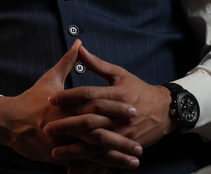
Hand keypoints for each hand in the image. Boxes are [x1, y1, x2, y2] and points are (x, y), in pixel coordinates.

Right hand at [0, 40, 141, 168]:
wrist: (9, 122)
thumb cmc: (32, 98)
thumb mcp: (50, 78)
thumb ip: (67, 61)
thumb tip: (79, 42)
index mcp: (67, 105)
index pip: (96, 107)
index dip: (115, 109)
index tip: (134, 110)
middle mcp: (65, 126)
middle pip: (97, 134)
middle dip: (120, 141)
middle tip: (140, 145)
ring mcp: (60, 144)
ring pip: (92, 154)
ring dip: (114, 160)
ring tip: (134, 162)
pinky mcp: (55, 157)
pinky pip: (80, 165)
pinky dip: (96, 169)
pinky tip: (112, 172)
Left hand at [45, 45, 175, 166]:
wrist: (163, 110)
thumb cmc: (138, 89)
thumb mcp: (119, 73)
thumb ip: (97, 64)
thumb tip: (80, 48)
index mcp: (116, 94)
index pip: (89, 94)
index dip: (69, 96)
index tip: (51, 98)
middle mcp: (119, 114)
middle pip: (89, 120)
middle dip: (67, 125)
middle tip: (47, 127)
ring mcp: (123, 133)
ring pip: (95, 143)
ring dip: (74, 149)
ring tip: (55, 151)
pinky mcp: (125, 147)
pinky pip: (104, 158)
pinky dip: (88, 165)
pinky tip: (72, 168)